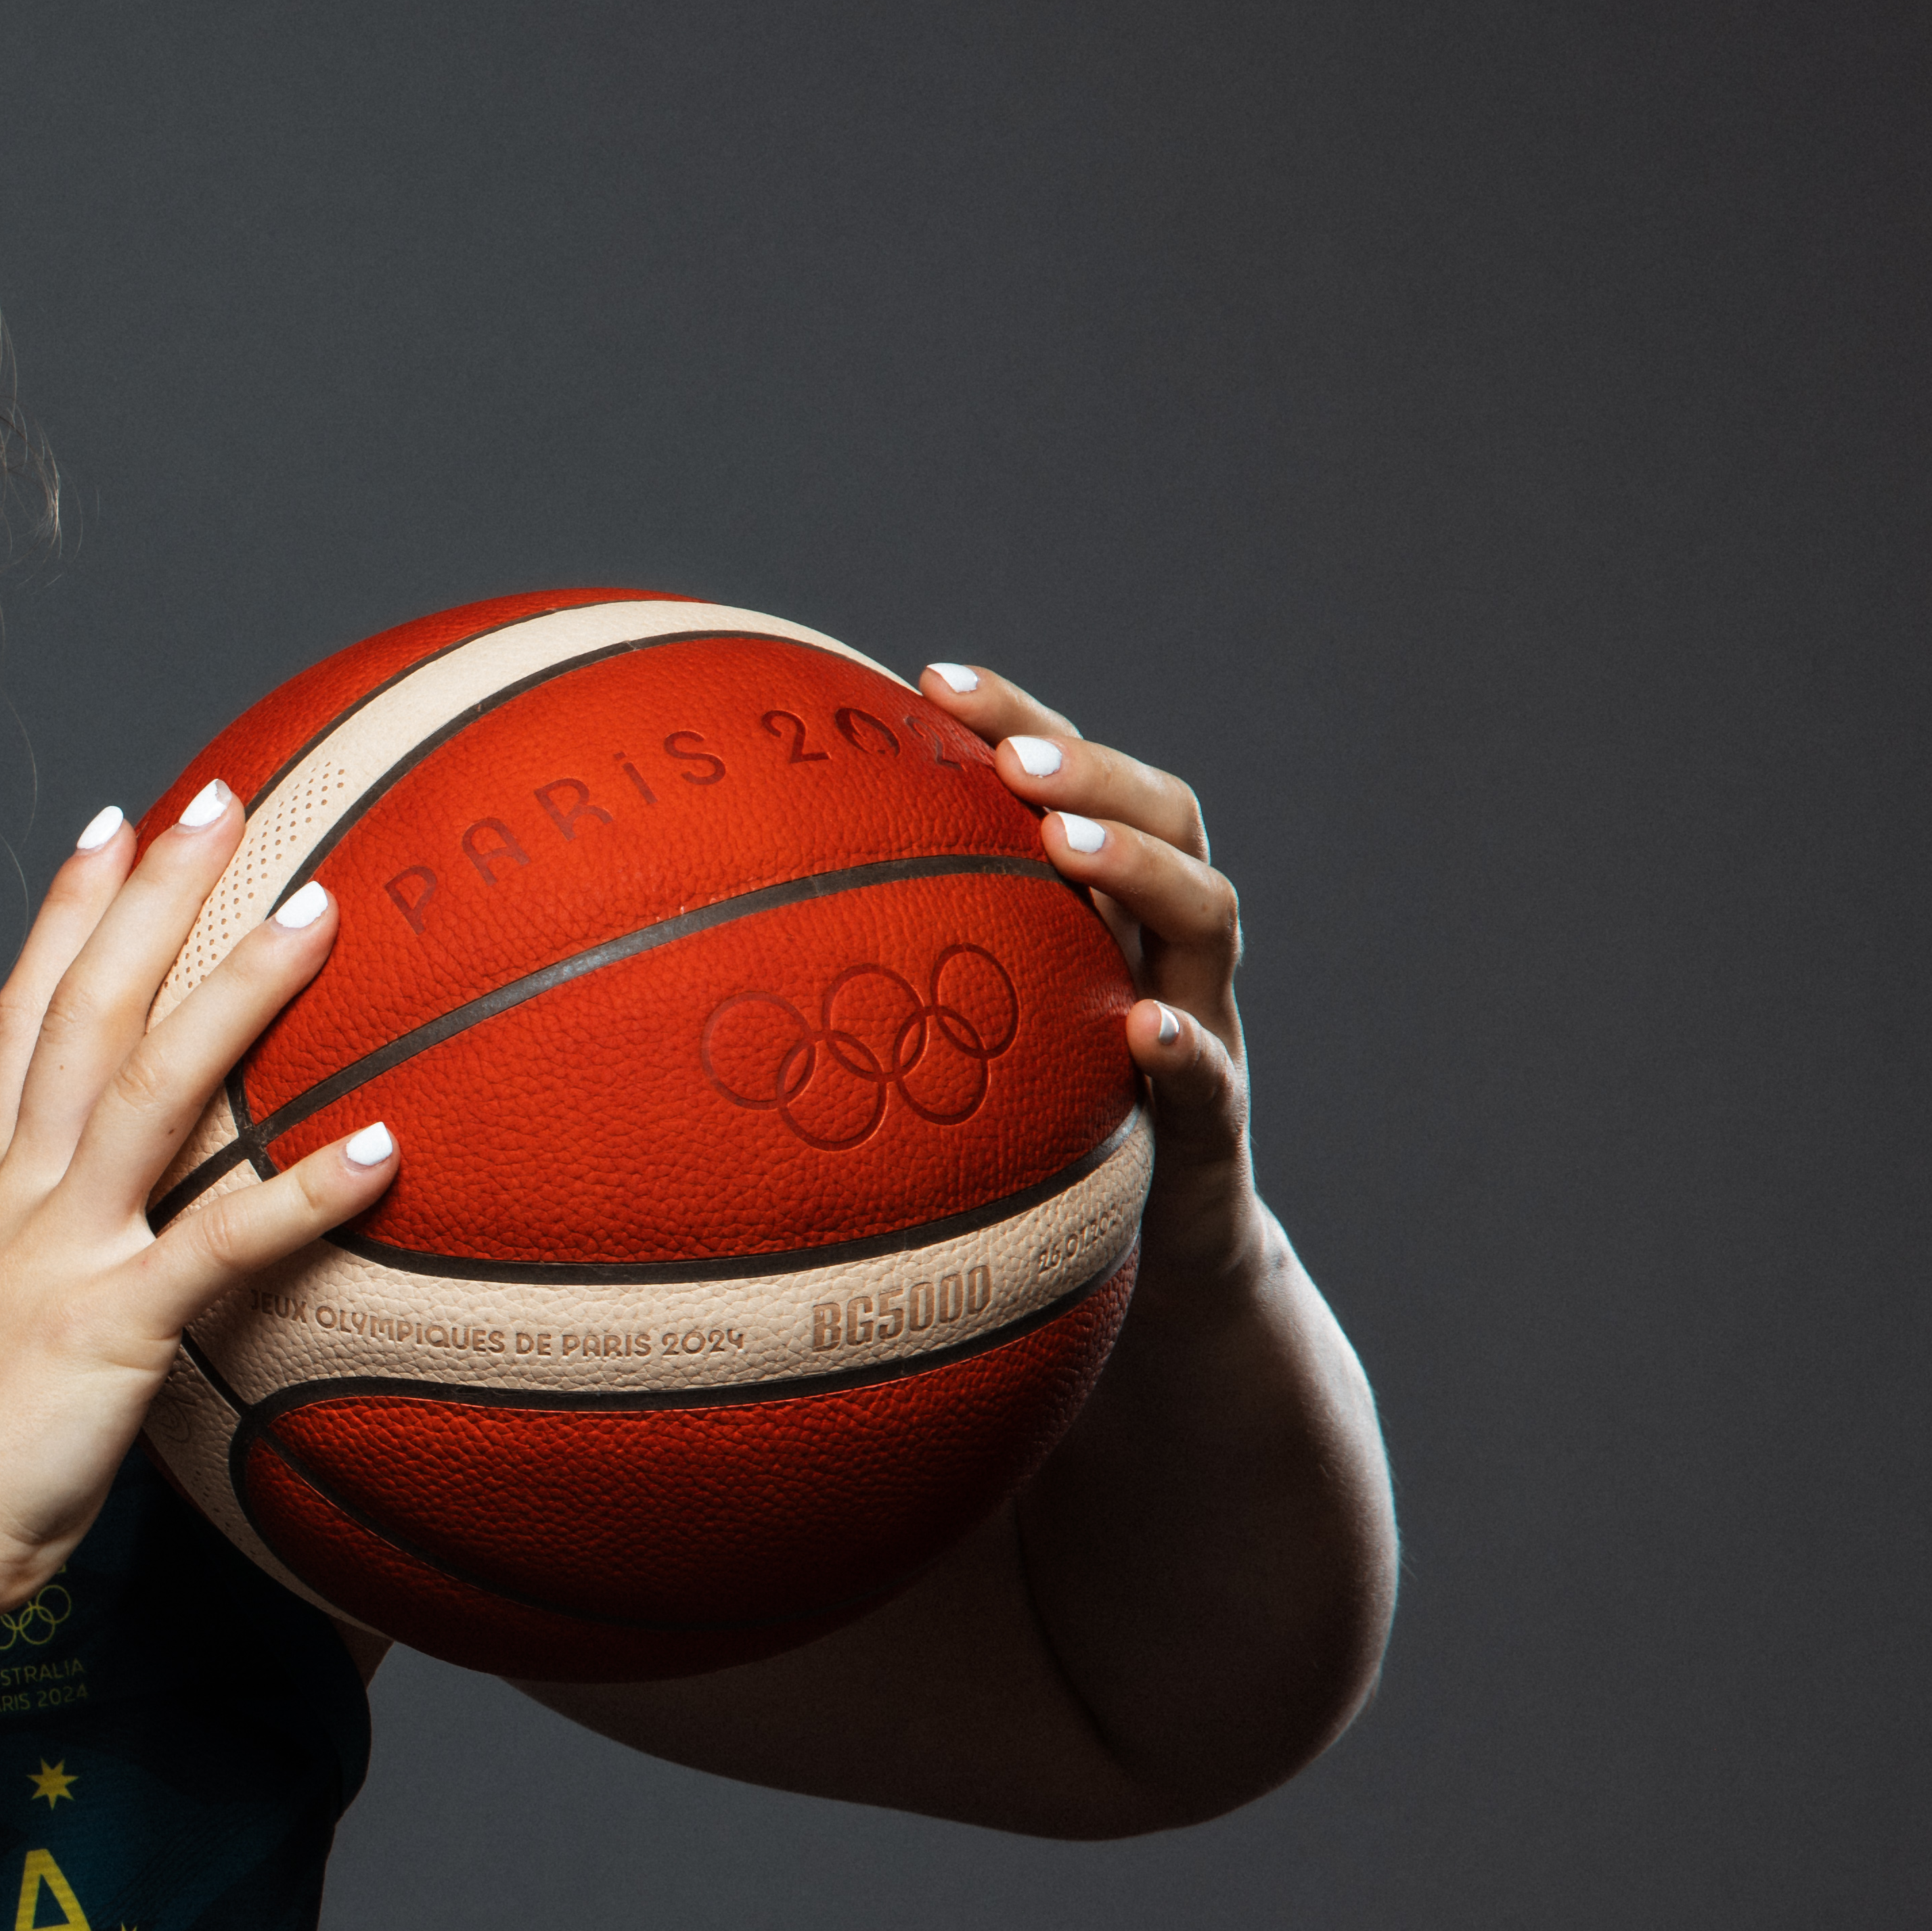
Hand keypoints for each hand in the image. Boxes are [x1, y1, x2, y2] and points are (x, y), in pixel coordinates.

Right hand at [0, 781, 397, 1610]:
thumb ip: (36, 1279)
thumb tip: (99, 1268)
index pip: (27, 1014)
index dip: (71, 912)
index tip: (115, 824)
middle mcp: (22, 1195)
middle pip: (88, 1009)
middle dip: (155, 895)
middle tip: (224, 798)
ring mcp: (62, 1253)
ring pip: (152, 1087)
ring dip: (237, 992)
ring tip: (321, 910)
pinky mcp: (109, 1328)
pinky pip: (221, 1245)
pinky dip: (302, 1192)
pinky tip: (382, 1149)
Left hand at [909, 660, 1265, 1286]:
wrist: (1154, 1252)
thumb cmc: (1036, 1123)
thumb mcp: (969, 1030)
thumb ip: (899, 965)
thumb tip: (717, 917)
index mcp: (1103, 909)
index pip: (1083, 783)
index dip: (1021, 720)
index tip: (930, 678)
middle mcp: (1164, 949)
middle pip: (1168, 818)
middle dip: (1091, 771)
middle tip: (1012, 759)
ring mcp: (1205, 1026)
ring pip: (1206, 918)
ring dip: (1138, 870)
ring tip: (1066, 844)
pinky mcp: (1214, 1127)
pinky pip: (1212, 1081)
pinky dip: (1183, 1049)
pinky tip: (1142, 1031)